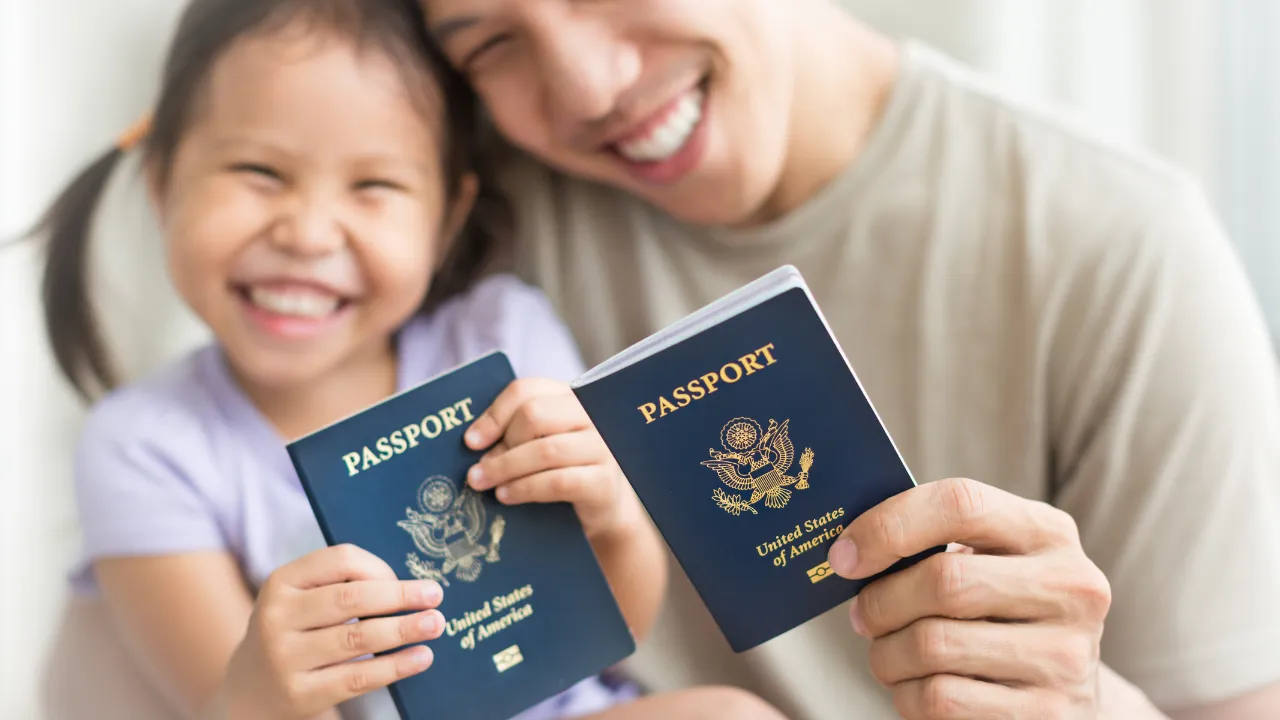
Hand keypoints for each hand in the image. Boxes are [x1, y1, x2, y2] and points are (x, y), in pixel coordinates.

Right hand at [221, 545, 444, 718]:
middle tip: (435, 596)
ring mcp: (285, 658)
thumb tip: (409, 589)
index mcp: (282, 582)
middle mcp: (278, 617)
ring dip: (403, 629)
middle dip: (400, 596)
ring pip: (358, 638)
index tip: (408, 582)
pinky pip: (357, 677)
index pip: (341, 560)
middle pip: (352, 598)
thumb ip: (342, 587)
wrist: (249, 690)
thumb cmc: (293, 633)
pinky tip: (421, 657)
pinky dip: (395, 666)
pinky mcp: (299, 694)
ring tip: (435, 624)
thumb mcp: (301, 600)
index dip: (380, 568)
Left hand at [464, 378, 633, 538]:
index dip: (495, 414)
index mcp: (570, 398)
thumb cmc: (563, 471)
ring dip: (506, 468)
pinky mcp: (603, 481)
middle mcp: (590, 416)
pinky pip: (558, 481)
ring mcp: (601, 447)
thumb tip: (475, 443)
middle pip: (535, 415)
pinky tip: (506, 496)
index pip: (527, 390)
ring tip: (482, 484)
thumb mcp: (538, 444)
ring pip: (545, 450)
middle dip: (501, 444)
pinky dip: (525, 488)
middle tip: (477, 470)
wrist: (602, 508)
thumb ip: (515, 434)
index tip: (471, 441)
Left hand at [827, 478, 1111, 718]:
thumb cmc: (1000, 613)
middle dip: (882, 601)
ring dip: (887, 654)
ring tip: (887, 654)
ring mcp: (1064, 656)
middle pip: (944, 581)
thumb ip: (936, 542)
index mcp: (1049, 532)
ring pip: (933, 645)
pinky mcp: (1046, 714)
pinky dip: (907, 695)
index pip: (961, 504)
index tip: (844, 555)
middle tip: (862, 615)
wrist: (1065, 696)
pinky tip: (914, 688)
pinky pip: (940, 698)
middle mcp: (1071, 588)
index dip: (889, 525)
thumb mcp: (990, 562)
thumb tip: (848, 548)